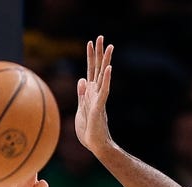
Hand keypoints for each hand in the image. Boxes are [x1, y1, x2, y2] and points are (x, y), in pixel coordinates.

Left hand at [74, 35, 114, 155]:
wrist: (96, 145)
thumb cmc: (89, 130)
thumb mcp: (81, 109)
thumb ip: (82, 94)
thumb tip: (82, 79)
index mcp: (90, 93)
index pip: (91, 70)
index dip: (90, 57)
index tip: (90, 42)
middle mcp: (97, 93)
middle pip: (98, 69)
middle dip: (98, 53)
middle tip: (100, 36)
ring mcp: (99, 99)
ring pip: (103, 76)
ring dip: (106, 61)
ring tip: (109, 46)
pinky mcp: (100, 107)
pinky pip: (104, 91)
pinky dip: (106, 80)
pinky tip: (109, 69)